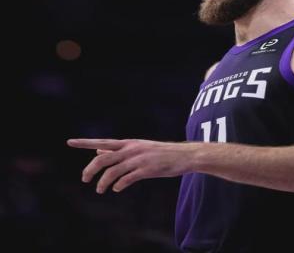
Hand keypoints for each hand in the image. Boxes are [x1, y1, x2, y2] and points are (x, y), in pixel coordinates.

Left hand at [66, 138, 196, 193]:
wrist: (184, 155)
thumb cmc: (160, 153)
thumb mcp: (138, 148)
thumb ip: (118, 150)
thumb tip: (98, 149)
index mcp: (129, 143)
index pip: (102, 142)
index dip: (85, 142)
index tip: (69, 142)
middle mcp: (131, 149)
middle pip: (103, 158)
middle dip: (90, 169)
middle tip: (84, 179)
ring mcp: (139, 159)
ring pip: (112, 171)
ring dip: (103, 182)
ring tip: (100, 190)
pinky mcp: (147, 170)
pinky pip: (126, 179)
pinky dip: (118, 185)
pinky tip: (117, 188)